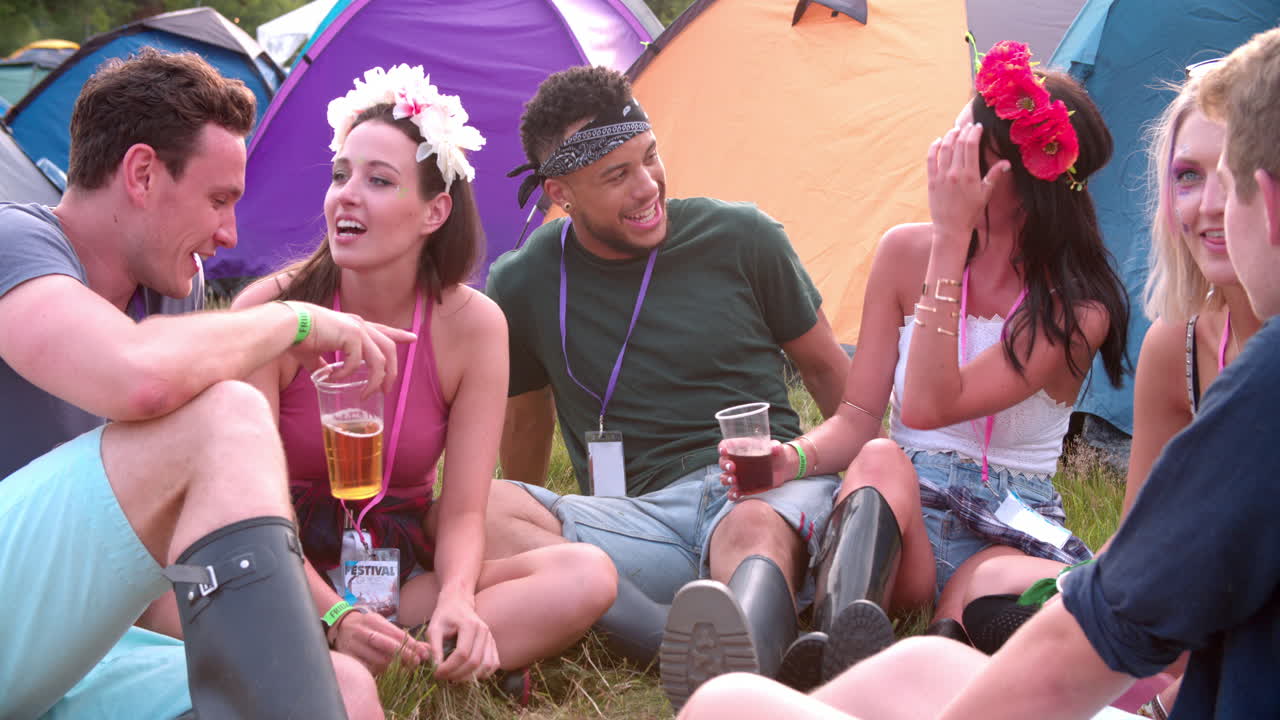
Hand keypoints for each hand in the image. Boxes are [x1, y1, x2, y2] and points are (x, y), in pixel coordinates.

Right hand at [287, 303, 417, 394]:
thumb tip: (324, 379)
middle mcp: (360, 325)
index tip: (413, 338)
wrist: (287, 325)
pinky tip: (334, 378)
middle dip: (392, 372)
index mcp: (354, 326)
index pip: (383, 331)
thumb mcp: (316, 354)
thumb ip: (324, 365)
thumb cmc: (297, 337)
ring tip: (365, 395)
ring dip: (374, 381)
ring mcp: (358, 329)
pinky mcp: (351, 335)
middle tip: (387, 390)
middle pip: (389, 349)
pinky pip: (357, 363)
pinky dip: (347, 374)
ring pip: (380, 360)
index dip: (399, 335)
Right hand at [331, 608, 430, 674]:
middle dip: (405, 656)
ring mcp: (353, 645)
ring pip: (378, 659)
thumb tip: (426, 648)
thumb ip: (403, 636)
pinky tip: (391, 672)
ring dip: (395, 666)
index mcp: (373, 620)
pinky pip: (368, 668)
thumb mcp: (383, 625)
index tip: (423, 653)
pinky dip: (381, 671)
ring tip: (407, 668)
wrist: (340, 626)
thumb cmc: (368, 626)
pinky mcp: (348, 658)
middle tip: (417, 662)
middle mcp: (362, 632)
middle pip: (388, 646)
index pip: (396, 634)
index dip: (412, 645)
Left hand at [427, 592, 499, 682]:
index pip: (462, 653)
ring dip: (470, 677)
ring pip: (486, 665)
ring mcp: (491, 638)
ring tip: (454, 678)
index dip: (449, 667)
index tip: (436, 673)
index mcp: (469, 625)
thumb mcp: (434, 628)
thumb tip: (436, 667)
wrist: (458, 604)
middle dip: (457, 674)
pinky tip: (468, 675)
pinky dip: (483, 674)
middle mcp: (484, 631)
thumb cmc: (444, 617)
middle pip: (475, 661)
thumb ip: (434, 647)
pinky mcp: (493, 644)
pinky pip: (494, 664)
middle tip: (443, 678)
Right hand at [718, 439, 792, 500]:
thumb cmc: (776, 454)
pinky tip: (736, 494)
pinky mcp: (742, 487)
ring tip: (734, 480)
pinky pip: (732, 492)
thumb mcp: (776, 448)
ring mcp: (738, 475)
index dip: (722, 447)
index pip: (726, 445)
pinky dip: (732, 494)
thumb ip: (776, 447)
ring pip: (725, 477)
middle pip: (723, 462)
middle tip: (732, 467)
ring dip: (726, 479)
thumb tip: (776, 448)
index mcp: (740, 448)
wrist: (782, 469)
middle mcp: (735, 461)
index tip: (724, 450)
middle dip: (724, 465)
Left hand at [926, 122, 1010, 241]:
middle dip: (964, 131)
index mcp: (970, 175)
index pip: (971, 145)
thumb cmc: (971, 212)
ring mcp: (941, 176)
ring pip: (944, 148)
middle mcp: (955, 173)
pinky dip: (933, 148)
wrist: (951, 228)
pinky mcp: (931, 181)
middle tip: (968, 126)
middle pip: (958, 144)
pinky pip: (930, 159)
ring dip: (949, 136)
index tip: (978, 127)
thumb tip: (1006, 163)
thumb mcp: (985, 194)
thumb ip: (994, 176)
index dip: (974, 132)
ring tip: (955, 130)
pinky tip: (938, 141)